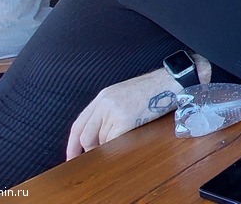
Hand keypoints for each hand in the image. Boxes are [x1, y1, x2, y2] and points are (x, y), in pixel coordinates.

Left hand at [66, 56, 210, 159]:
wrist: (168, 83)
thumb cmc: (151, 92)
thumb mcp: (123, 96)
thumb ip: (108, 112)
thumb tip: (98, 137)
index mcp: (102, 97)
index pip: (78, 124)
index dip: (72, 144)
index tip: (71, 157)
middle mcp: (104, 103)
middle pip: (86, 135)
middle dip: (89, 150)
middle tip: (95, 157)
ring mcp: (114, 111)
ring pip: (101, 139)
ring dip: (107, 147)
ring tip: (119, 144)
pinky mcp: (126, 119)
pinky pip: (113, 140)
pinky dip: (116, 147)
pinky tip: (125, 143)